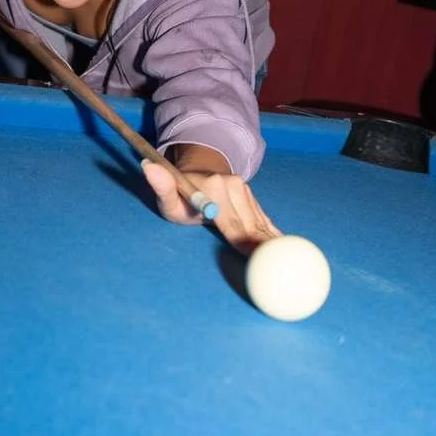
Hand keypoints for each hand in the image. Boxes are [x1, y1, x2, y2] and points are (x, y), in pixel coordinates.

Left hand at [141, 160, 280, 254]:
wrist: (196, 169)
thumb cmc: (178, 195)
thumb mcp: (167, 197)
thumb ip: (161, 187)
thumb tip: (147, 166)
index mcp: (212, 188)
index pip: (231, 223)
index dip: (243, 242)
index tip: (255, 257)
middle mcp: (232, 185)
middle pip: (248, 224)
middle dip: (261, 246)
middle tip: (278, 269)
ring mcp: (243, 188)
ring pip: (258, 221)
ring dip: (270, 241)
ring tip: (288, 261)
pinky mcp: (250, 194)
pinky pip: (263, 217)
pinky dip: (272, 232)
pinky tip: (285, 246)